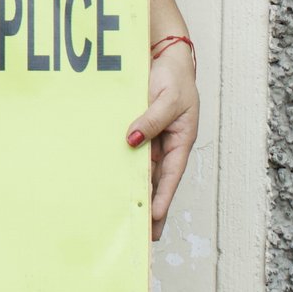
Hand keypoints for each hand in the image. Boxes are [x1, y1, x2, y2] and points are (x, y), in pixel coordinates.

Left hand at [125, 41, 198, 242]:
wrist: (162, 57)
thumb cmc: (173, 77)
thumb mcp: (167, 99)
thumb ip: (151, 120)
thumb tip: (132, 140)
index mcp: (181, 141)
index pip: (171, 175)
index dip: (163, 197)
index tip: (154, 217)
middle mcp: (166, 145)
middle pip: (157, 182)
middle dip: (150, 207)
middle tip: (142, 234)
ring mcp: (151, 140)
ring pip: (142, 172)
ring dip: (135, 193)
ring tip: (125, 219)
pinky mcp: (136, 132)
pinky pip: (129, 155)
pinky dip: (122, 171)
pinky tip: (111, 186)